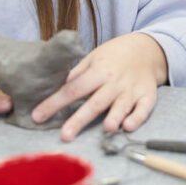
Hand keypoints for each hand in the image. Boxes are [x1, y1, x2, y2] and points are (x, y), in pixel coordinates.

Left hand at [31, 32, 167, 141]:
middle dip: (80, 119)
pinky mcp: (147, 96)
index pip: (73, 88)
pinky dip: (138, 117)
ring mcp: (132, 89)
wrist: (145, 49)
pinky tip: (129, 127)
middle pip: (95, 102)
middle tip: (66, 135)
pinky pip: (144, 108)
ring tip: (107, 129)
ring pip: (121, 105)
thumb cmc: (113, 56)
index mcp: (98, 70)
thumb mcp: (92, 58)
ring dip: (115, 117)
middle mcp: (114, 81)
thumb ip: (76, 75)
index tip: (38, 116)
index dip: (54, 103)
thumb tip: (52, 89)